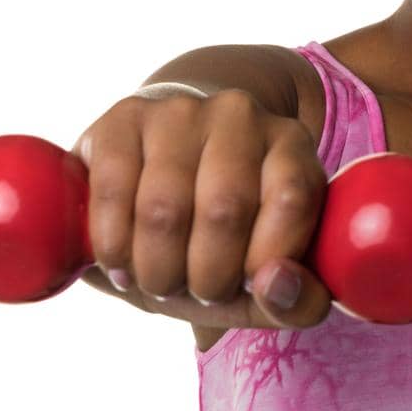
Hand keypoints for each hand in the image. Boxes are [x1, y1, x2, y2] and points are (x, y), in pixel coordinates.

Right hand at [72, 87, 332, 329]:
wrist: (163, 175)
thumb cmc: (224, 237)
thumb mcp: (269, 277)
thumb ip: (298, 299)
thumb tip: (274, 286)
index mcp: (290, 145)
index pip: (292, 199)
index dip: (266, 260)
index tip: (247, 285)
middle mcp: (240, 115)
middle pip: (224, 209)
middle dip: (207, 278)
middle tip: (197, 292)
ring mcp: (180, 112)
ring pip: (164, 208)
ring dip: (157, 270)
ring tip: (159, 281)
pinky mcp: (124, 118)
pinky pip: (113, 190)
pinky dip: (113, 246)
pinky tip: (120, 262)